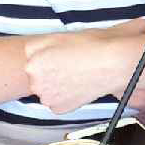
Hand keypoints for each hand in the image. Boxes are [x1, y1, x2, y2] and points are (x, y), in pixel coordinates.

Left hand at [24, 20, 144, 113]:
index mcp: (33, 61)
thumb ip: (40, 44)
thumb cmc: (92, 46)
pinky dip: (67, 97)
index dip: (49, 55)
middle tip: (71, 65)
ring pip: (48, 90)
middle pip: (39, 76)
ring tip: (78, 75)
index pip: (33, 58)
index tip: (61, 55)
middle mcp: (35, 81)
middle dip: (51, 72)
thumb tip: (32, 51)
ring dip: (58, 85)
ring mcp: (46, 97)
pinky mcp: (58, 109)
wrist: (112, 63)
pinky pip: (58, 102)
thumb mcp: (61, 35)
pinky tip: (79, 86)